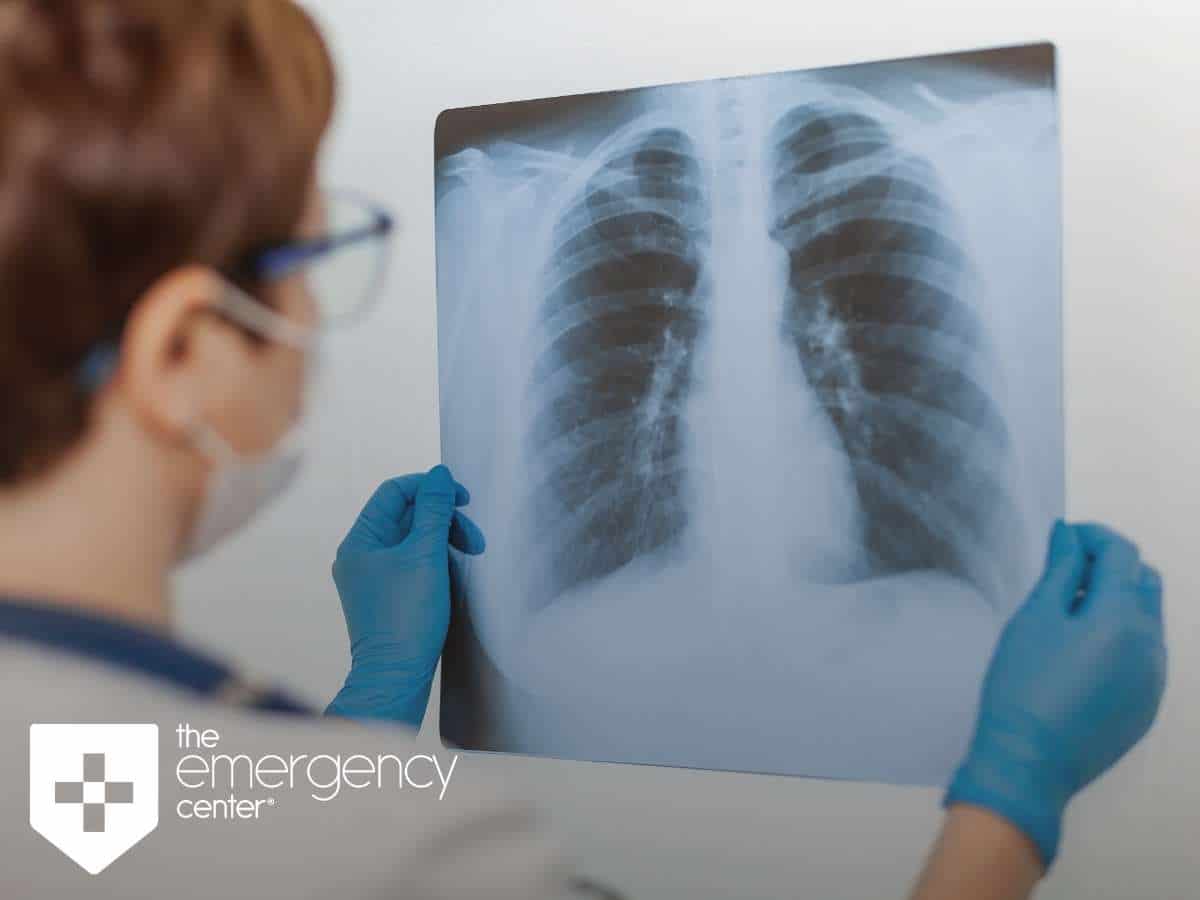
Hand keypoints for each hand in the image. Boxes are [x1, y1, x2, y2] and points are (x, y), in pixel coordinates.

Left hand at [325, 466, 485, 725]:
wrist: (396, 678)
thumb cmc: (406, 618)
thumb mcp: (425, 555)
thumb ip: (434, 510)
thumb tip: (440, 475)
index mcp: (360, 541)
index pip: (394, 493)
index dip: (430, 488)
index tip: (463, 499)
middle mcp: (362, 557)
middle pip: (407, 516)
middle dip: (444, 520)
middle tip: (475, 539)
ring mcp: (375, 579)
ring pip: (414, 541)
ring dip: (445, 541)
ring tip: (471, 557)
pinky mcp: (390, 598)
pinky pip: (415, 564)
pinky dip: (438, 562)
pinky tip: (455, 575)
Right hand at [945, 521, 1166, 868]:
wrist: (1030, 762)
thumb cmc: (1022, 686)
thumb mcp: (1034, 619)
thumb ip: (1059, 571)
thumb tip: (1069, 535)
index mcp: (1123, 618)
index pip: (1122, 554)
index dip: (1092, 536)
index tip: (1063, 537)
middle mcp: (1151, 644)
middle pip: (1144, 582)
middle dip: (1110, 564)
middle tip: (1065, 570)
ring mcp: (1154, 677)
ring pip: (1147, 618)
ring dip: (1115, 600)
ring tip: (1067, 613)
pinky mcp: (1147, 703)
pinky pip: (1143, 654)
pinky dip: (1119, 636)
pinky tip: (1079, 652)